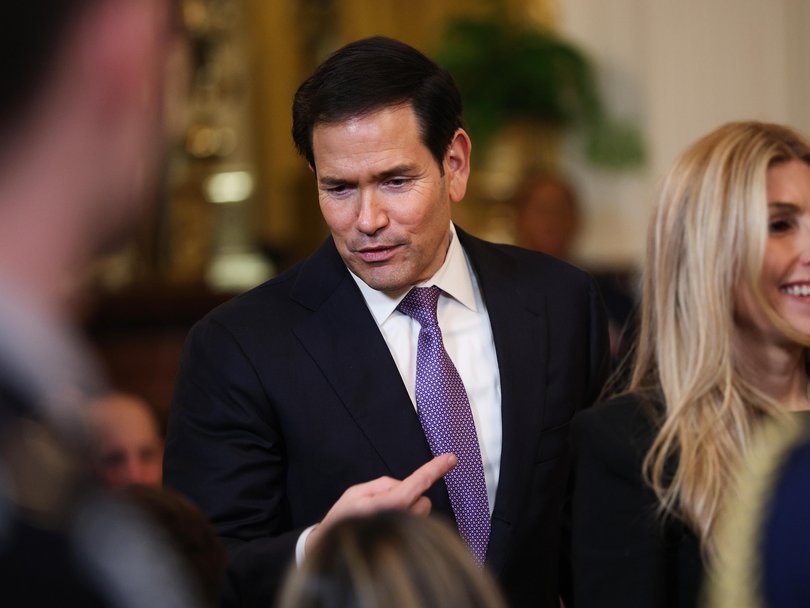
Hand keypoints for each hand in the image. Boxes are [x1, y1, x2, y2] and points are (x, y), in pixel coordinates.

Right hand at [305, 453, 456, 551]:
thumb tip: (403, 486)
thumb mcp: (356, 493)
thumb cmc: (343, 521)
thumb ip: (383, 484)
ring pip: (421, 512)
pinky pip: (415, 524)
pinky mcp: (407, 544)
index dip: (434, 469)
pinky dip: (406, 521)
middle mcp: (399, 521)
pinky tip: (387, 528)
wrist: (331, 552)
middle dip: (410, 497)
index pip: (417, 484)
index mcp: (386, 506)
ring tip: (384, 518)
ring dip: (408, 510)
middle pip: (423, 500)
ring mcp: (405, 535)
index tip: (451, 458)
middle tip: (384, 504)